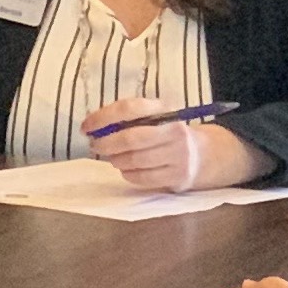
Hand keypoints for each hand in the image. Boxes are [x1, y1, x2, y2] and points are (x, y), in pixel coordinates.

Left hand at [84, 98, 206, 190]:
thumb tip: (92, 125)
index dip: (103, 117)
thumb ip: (126, 118)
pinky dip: (128, 174)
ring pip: (135, 160)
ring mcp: (178, 154)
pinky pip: (142, 178)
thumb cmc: (165, 134)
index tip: (86, 127)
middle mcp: (174, 130)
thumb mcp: (152, 118)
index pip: (129, 109)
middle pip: (131, 138)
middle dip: (106, 144)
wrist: (201, 155)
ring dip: (116, 160)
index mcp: (164, 109)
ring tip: (113, 158)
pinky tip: (127, 169)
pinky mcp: (178, 175)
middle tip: (95, 146)